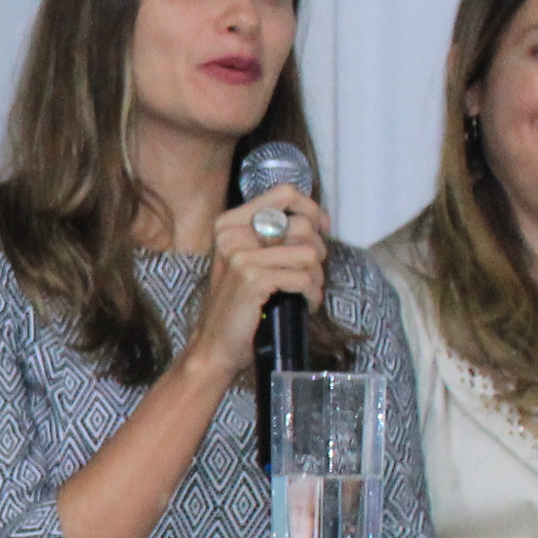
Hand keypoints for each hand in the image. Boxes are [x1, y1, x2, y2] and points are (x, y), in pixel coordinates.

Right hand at [181, 183, 327, 380]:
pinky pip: (304, 278)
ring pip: (309, 253)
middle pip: (303, 225)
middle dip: (318, 252)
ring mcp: (240, 255)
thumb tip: (319, 221)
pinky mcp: (252, 278)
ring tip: (304, 292)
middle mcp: (232, 234)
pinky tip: (301, 305)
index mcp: (230, 224)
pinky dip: (311, 295)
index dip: (312, 209)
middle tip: (309, 274)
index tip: (322, 229)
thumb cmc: (239, 304)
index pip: (284, 193)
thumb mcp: (248, 260)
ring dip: (316, 277)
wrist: (215, 345)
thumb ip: (273, 236)